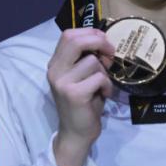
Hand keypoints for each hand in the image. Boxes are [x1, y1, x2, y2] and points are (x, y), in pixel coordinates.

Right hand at [47, 28, 114, 165]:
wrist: (76, 133)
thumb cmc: (83, 102)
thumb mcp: (82, 76)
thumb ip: (86, 58)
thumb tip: (105, 42)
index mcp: (55, 63)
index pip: (68, 35)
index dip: (89, 33)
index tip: (103, 41)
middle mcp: (55, 70)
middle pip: (75, 40)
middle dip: (98, 42)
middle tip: (110, 53)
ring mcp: (62, 82)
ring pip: (92, 62)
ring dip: (104, 72)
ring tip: (102, 85)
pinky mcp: (74, 94)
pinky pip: (99, 78)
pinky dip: (107, 85)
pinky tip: (103, 94)